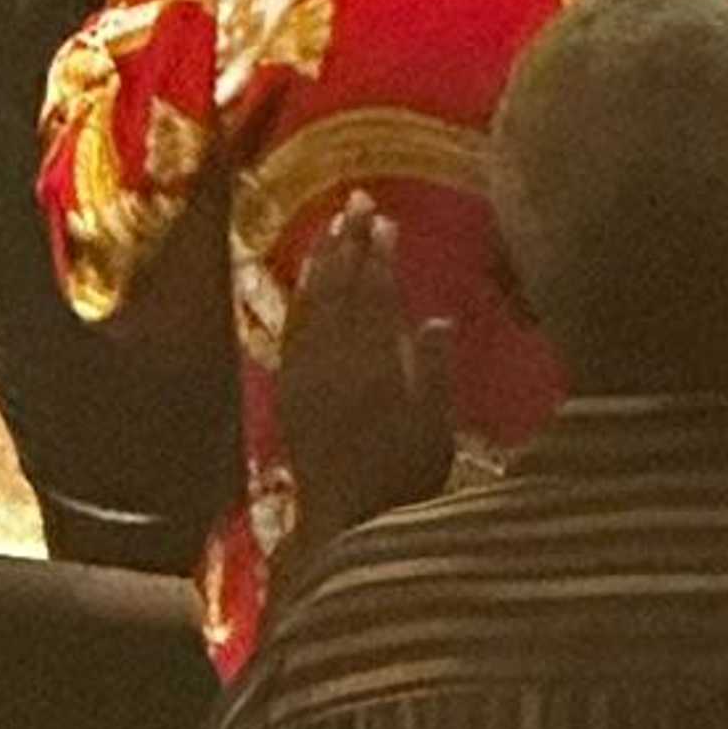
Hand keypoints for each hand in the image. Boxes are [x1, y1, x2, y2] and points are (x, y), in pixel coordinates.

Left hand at [277, 195, 455, 553]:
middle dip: (348, 242)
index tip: (384, 220)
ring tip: (331, 228)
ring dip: (321, 263)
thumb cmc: (402, 481)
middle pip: (340, 288)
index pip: (375, 294)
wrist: (345, 526)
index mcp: (374, 365)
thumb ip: (434, 370)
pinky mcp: (290, 393)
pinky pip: (292, 331)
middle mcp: (335, 362)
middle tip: (356, 202)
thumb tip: (437, 317)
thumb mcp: (434, 429)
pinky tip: (307, 285)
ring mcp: (307, 376)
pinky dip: (301, 300)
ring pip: (311, 304)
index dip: (379, 255)